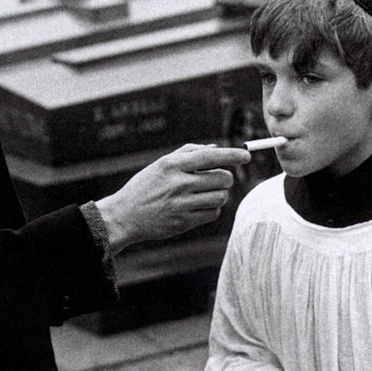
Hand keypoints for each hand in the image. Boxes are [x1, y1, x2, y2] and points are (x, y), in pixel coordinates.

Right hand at [95, 143, 250, 253]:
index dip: (232, 155)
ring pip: (221, 197)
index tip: (246, 155)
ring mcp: (181, 204)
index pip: (210, 157)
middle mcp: (178, 184)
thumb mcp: (161, 164)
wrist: (125, 215)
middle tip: (216, 179)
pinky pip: (213, 214)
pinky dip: (212, 209)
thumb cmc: (146, 186)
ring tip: (206, 193)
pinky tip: (199, 206)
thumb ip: (189, 152)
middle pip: (222, 178)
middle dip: (225, 178)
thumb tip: (216, 148)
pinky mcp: (184, 222)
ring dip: (220, 195)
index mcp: (172, 165)